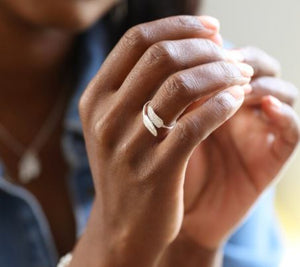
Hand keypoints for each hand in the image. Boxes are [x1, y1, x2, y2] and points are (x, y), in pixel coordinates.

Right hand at [70, 16, 253, 266]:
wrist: (124, 224)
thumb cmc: (128, 166)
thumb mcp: (119, 123)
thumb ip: (141, 85)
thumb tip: (190, 45)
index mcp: (96, 98)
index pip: (137, 40)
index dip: (179, 26)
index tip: (212, 28)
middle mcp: (106, 117)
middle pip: (162, 57)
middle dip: (206, 49)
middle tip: (232, 55)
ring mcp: (129, 145)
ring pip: (182, 86)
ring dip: (221, 74)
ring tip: (241, 76)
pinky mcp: (157, 171)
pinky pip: (197, 125)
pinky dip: (223, 105)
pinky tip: (236, 101)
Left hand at [165, 46, 299, 264]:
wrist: (175, 215)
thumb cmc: (162, 170)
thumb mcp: (167, 129)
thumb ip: (175, 98)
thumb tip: (176, 58)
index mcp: (211, 100)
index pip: (224, 58)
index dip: (216, 51)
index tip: (200, 50)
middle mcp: (237, 110)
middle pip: (254, 66)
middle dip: (240, 62)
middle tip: (224, 63)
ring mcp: (257, 131)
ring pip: (278, 91)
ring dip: (261, 83)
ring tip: (239, 86)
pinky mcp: (273, 155)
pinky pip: (291, 129)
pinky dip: (284, 114)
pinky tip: (265, 107)